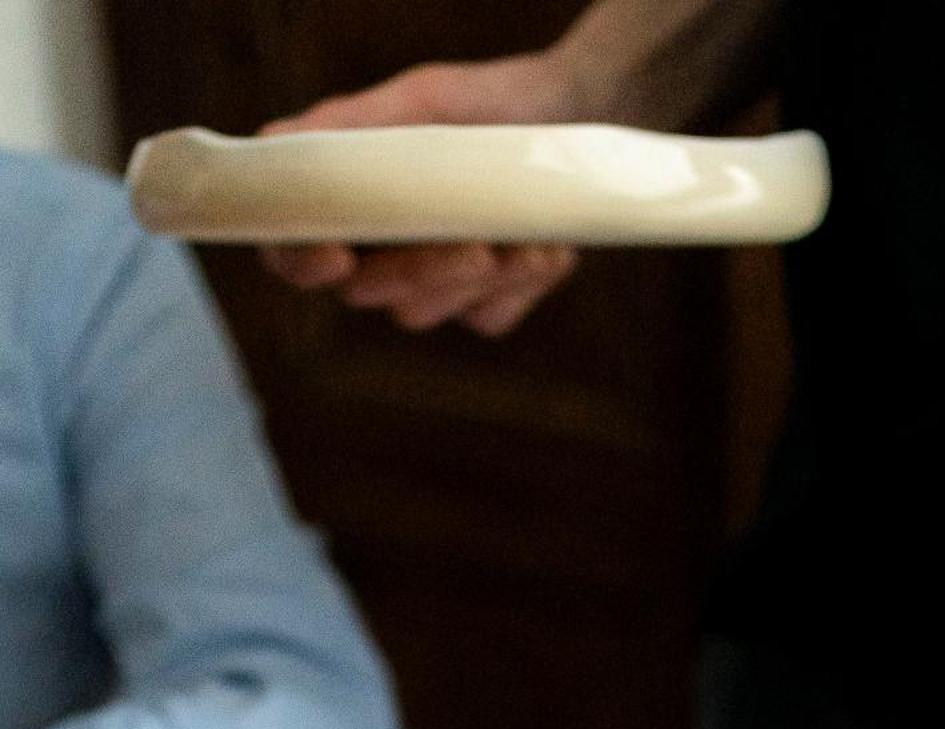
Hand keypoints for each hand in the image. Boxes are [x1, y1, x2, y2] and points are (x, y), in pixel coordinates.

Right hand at [260, 53, 585, 334]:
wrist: (578, 122)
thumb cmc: (488, 105)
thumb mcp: (421, 102)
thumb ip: (351, 127)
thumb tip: (275, 142)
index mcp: (347, 203)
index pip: (290, 251)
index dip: (299, 262)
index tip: (335, 256)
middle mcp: (379, 251)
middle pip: (364, 292)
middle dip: (416, 272)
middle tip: (472, 245)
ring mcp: (432, 284)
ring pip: (421, 313)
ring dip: (473, 280)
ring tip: (523, 240)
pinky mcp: (485, 303)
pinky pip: (483, 319)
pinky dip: (516, 288)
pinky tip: (544, 249)